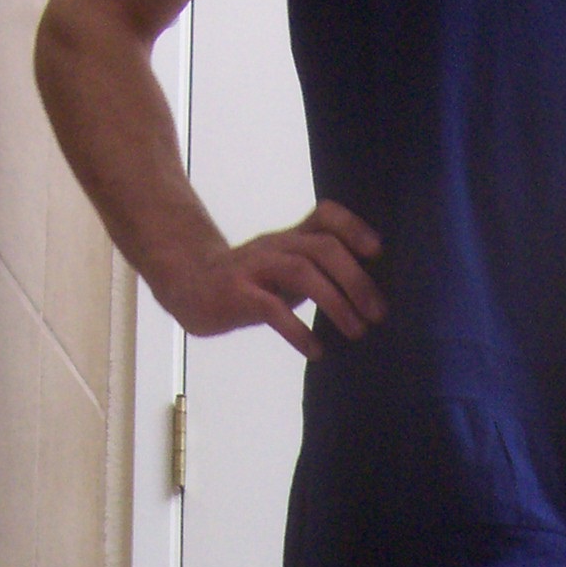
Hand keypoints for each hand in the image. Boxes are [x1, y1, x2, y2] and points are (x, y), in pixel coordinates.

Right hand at [165, 200, 386, 361]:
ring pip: (302, 272)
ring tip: (357, 332)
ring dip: (336, 303)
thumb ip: (319, 271)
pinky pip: (271, 308)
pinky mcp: (236, 294)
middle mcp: (276, 246)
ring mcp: (255, 267)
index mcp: (291, 239)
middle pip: (323, 248)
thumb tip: (370, 295)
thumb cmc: (250, 282)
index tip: (378, 252)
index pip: (325, 216)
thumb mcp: (287, 269)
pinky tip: (316, 350)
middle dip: (356, 280)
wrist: (187, 284)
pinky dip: (298, 331)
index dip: (354, 227)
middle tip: (378, 314)